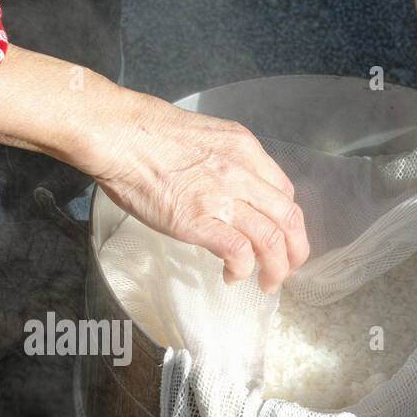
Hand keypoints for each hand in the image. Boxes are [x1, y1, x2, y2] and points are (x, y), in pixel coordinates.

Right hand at [84, 92, 307, 292]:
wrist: (120, 135)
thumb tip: (222, 188)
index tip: (279, 236)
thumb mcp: (202, 137)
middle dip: (296, 250)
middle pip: (289, 217)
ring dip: (277, 268)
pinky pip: (239, 252)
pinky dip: (243, 269)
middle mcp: (241, 172)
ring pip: (272, 239)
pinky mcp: (198, 221)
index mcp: (244, 149)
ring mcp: (221, 197)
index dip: (287, 220)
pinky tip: (233, 276)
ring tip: (268, 283)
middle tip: (288, 268)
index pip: (284, 190)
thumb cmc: (146, 133)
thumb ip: (222, 162)